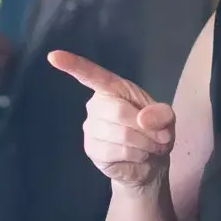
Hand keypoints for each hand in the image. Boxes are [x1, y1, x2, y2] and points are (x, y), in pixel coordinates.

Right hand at [47, 51, 172, 190]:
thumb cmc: (154, 132)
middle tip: (160, 138)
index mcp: (113, 89)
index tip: (54, 56)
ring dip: (145, 144)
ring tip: (150, 148)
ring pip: (121, 134)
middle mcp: (96, 105)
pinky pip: (116, 151)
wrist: (150, 164)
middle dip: (146, 128)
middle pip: (119, 112)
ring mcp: (90, 128)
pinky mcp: (91, 149)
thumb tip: (144, 119)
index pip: (92, 75)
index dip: (73, 65)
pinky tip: (137, 156)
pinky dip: (136, 156)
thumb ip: (162, 114)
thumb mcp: (166, 119)